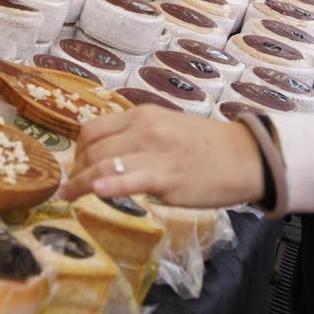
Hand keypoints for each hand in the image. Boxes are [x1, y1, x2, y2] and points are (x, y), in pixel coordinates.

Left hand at [59, 107, 266, 207]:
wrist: (245, 157)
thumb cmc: (206, 146)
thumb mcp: (167, 126)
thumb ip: (138, 135)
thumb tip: (109, 153)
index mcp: (142, 115)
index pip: (92, 129)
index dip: (76, 150)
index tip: (74, 166)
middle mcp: (144, 129)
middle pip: (93, 149)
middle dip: (75, 170)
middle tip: (71, 187)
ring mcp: (155, 153)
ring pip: (103, 165)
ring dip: (79, 183)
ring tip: (68, 197)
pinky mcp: (167, 178)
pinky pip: (130, 180)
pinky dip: (108, 185)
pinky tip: (94, 192)